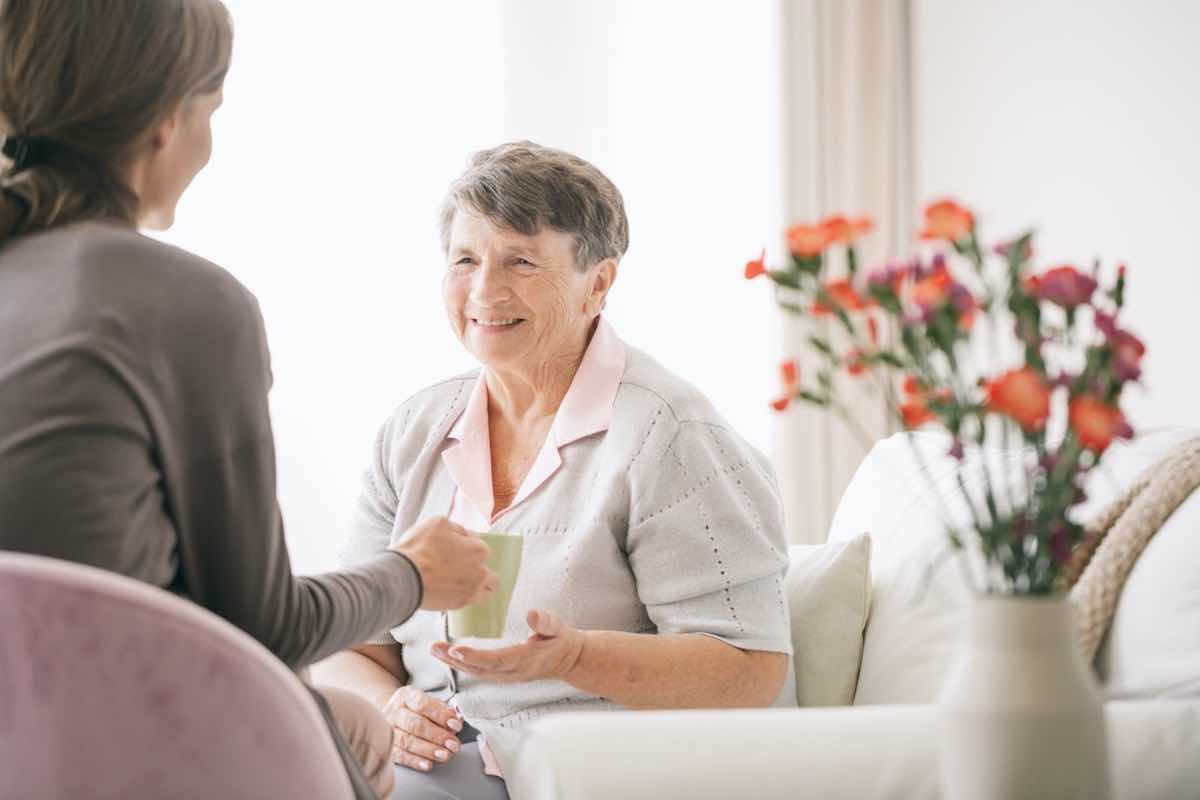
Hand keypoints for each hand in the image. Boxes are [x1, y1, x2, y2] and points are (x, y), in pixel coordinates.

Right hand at [381, 686, 464, 772]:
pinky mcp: (386, 746)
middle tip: (453, 744)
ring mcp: (388, 729)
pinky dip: (415, 761)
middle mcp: (395, 711)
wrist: (394, 715)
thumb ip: (445, 710)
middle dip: (437, 736)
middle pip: (415, 724)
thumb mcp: (430, 703)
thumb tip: (458, 717)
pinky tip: (428, 764)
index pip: (423, 704)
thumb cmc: (417, 710)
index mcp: (406, 696)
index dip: (441, 715)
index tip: (456, 725)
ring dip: (428, 750)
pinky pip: (399, 756)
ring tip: (444, 755)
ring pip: (407, 741)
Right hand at [390, 516, 497, 609]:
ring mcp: (471, 590)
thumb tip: (464, 534)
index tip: (456, 548)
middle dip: (477, 567)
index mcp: (478, 550)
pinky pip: (470, 601)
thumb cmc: (419, 549)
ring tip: (463, 581)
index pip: (481, 546)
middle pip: (487, 570)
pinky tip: (453, 590)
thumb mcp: (439, 523)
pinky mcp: (458, 604)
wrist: (404, 577)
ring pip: (486, 590)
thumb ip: (458, 528)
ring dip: (478, 585)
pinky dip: (465, 596)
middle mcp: (480, 572)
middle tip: (460, 565)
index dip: (467, 546)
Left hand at [430, 609, 585, 683]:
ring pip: (476, 673)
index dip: (473, 657)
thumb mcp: (559, 628)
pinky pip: (480, 672)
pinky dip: (462, 664)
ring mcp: (508, 675)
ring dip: (454, 663)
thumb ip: (546, 622)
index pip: (494, 661)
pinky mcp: (504, 674)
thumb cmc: (562, 641)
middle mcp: (512, 672)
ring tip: (436, 651)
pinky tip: (450, 656)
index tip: (455, 649)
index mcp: (524, 660)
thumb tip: (532, 614)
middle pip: (478, 670)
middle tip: (435, 648)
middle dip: (454, 660)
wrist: (570, 660)